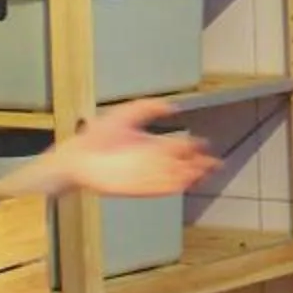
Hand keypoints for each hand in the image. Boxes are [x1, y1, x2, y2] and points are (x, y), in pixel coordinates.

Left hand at [42, 100, 216, 197]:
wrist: (77, 157)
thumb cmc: (98, 135)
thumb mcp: (126, 113)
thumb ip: (149, 107)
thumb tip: (173, 106)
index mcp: (153, 144)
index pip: (179, 147)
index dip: (194, 146)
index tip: (206, 145)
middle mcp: (152, 161)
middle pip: (182, 164)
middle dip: (199, 164)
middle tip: (215, 164)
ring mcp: (146, 175)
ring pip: (175, 177)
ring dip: (191, 176)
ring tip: (205, 173)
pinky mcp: (138, 187)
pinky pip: (161, 187)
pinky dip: (174, 185)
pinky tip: (186, 182)